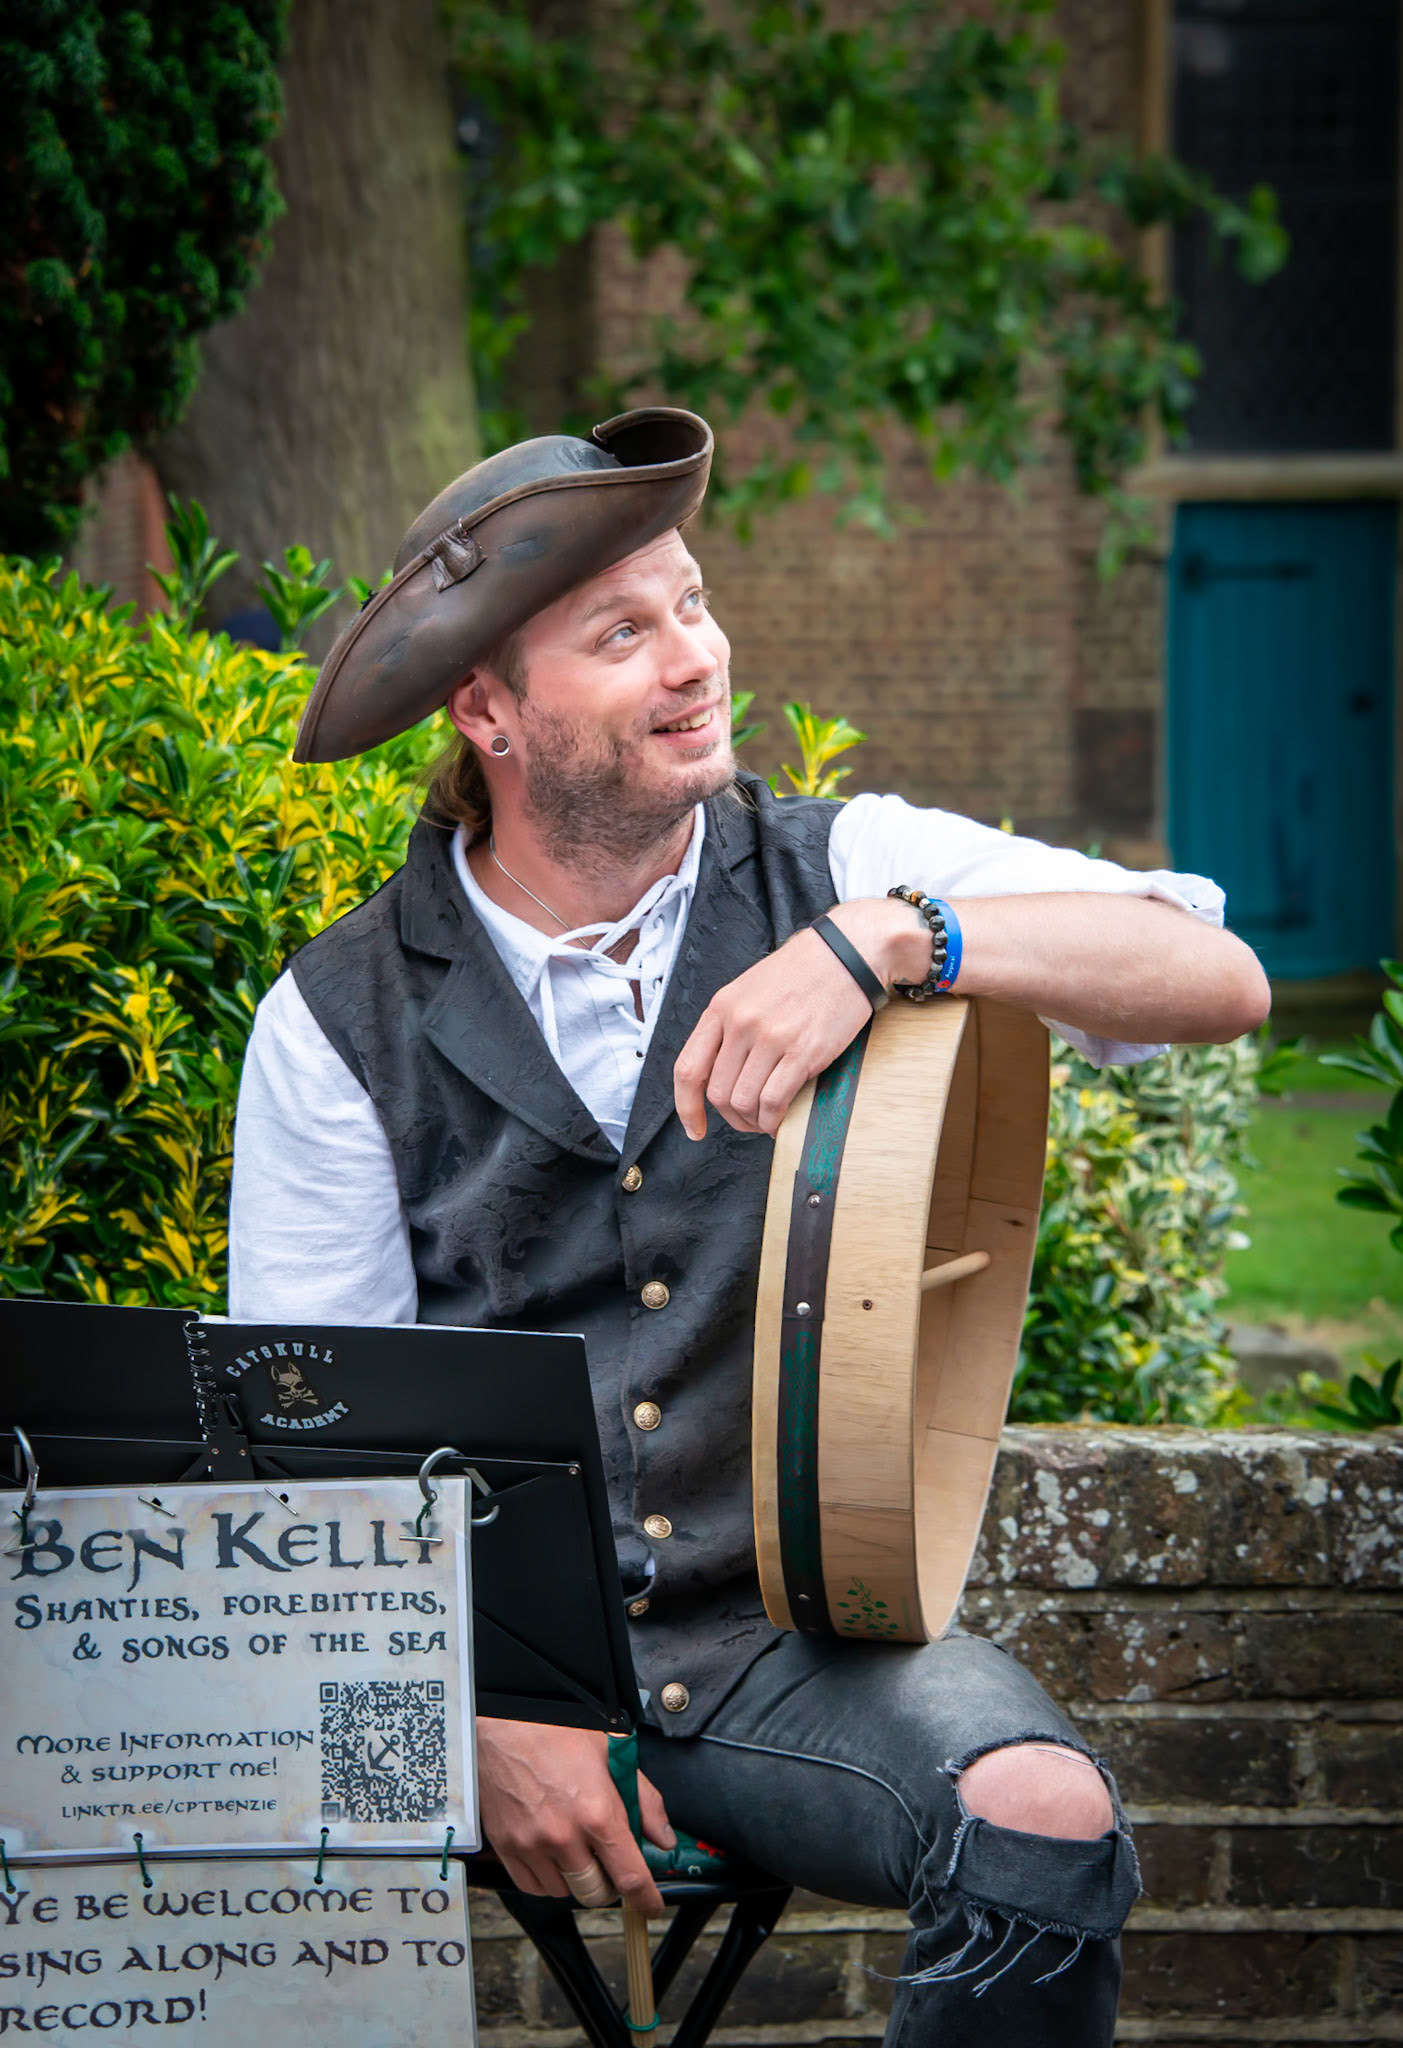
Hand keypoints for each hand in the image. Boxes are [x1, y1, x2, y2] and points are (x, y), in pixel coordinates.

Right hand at [476, 1717, 674, 1917]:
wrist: (504, 1724)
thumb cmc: (557, 1732)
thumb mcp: (612, 1755)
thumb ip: (644, 1800)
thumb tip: (663, 1838)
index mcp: (597, 1812)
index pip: (629, 1876)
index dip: (646, 1899)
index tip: (652, 1906)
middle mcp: (564, 1835)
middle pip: (596, 1893)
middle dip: (609, 1885)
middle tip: (608, 1863)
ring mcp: (532, 1844)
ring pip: (564, 1892)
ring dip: (576, 1879)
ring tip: (575, 1848)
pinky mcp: (507, 1847)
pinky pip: (533, 1886)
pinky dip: (547, 1879)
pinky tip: (552, 1854)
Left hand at [673, 896, 927, 1138]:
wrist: (848, 953)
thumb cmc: (804, 970)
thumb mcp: (750, 989)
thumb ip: (730, 1027)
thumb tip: (721, 1074)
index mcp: (722, 1007)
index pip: (688, 1068)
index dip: (687, 1107)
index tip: (695, 1127)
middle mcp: (740, 1023)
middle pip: (717, 1092)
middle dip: (731, 1117)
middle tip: (748, 1120)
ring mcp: (770, 1038)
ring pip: (743, 1102)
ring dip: (754, 1121)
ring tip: (767, 1119)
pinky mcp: (802, 1051)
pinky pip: (774, 1101)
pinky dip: (775, 1120)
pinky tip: (783, 1119)